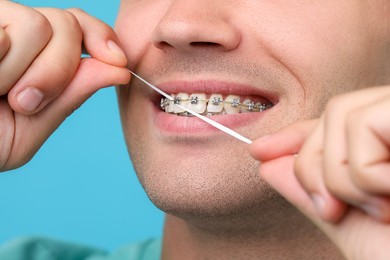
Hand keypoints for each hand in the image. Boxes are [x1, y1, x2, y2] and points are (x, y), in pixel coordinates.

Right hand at [0, 2, 129, 170]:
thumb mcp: (33, 126)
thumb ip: (71, 97)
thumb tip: (119, 70)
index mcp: (38, 56)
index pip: (80, 26)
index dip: (102, 37)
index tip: (118, 62)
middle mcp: (16, 32)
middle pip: (66, 24)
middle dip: (57, 69)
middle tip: (25, 102)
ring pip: (38, 24)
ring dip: (20, 72)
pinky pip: (4, 33)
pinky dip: (1, 66)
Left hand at [249, 86, 389, 258]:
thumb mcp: (352, 226)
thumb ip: (310, 191)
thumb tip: (267, 164)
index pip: (336, 123)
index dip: (296, 133)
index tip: (259, 150)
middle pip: (334, 114)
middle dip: (316, 166)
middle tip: (335, 211)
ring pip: (344, 115)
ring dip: (343, 176)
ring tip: (382, 209)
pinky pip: (366, 126)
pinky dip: (364, 173)